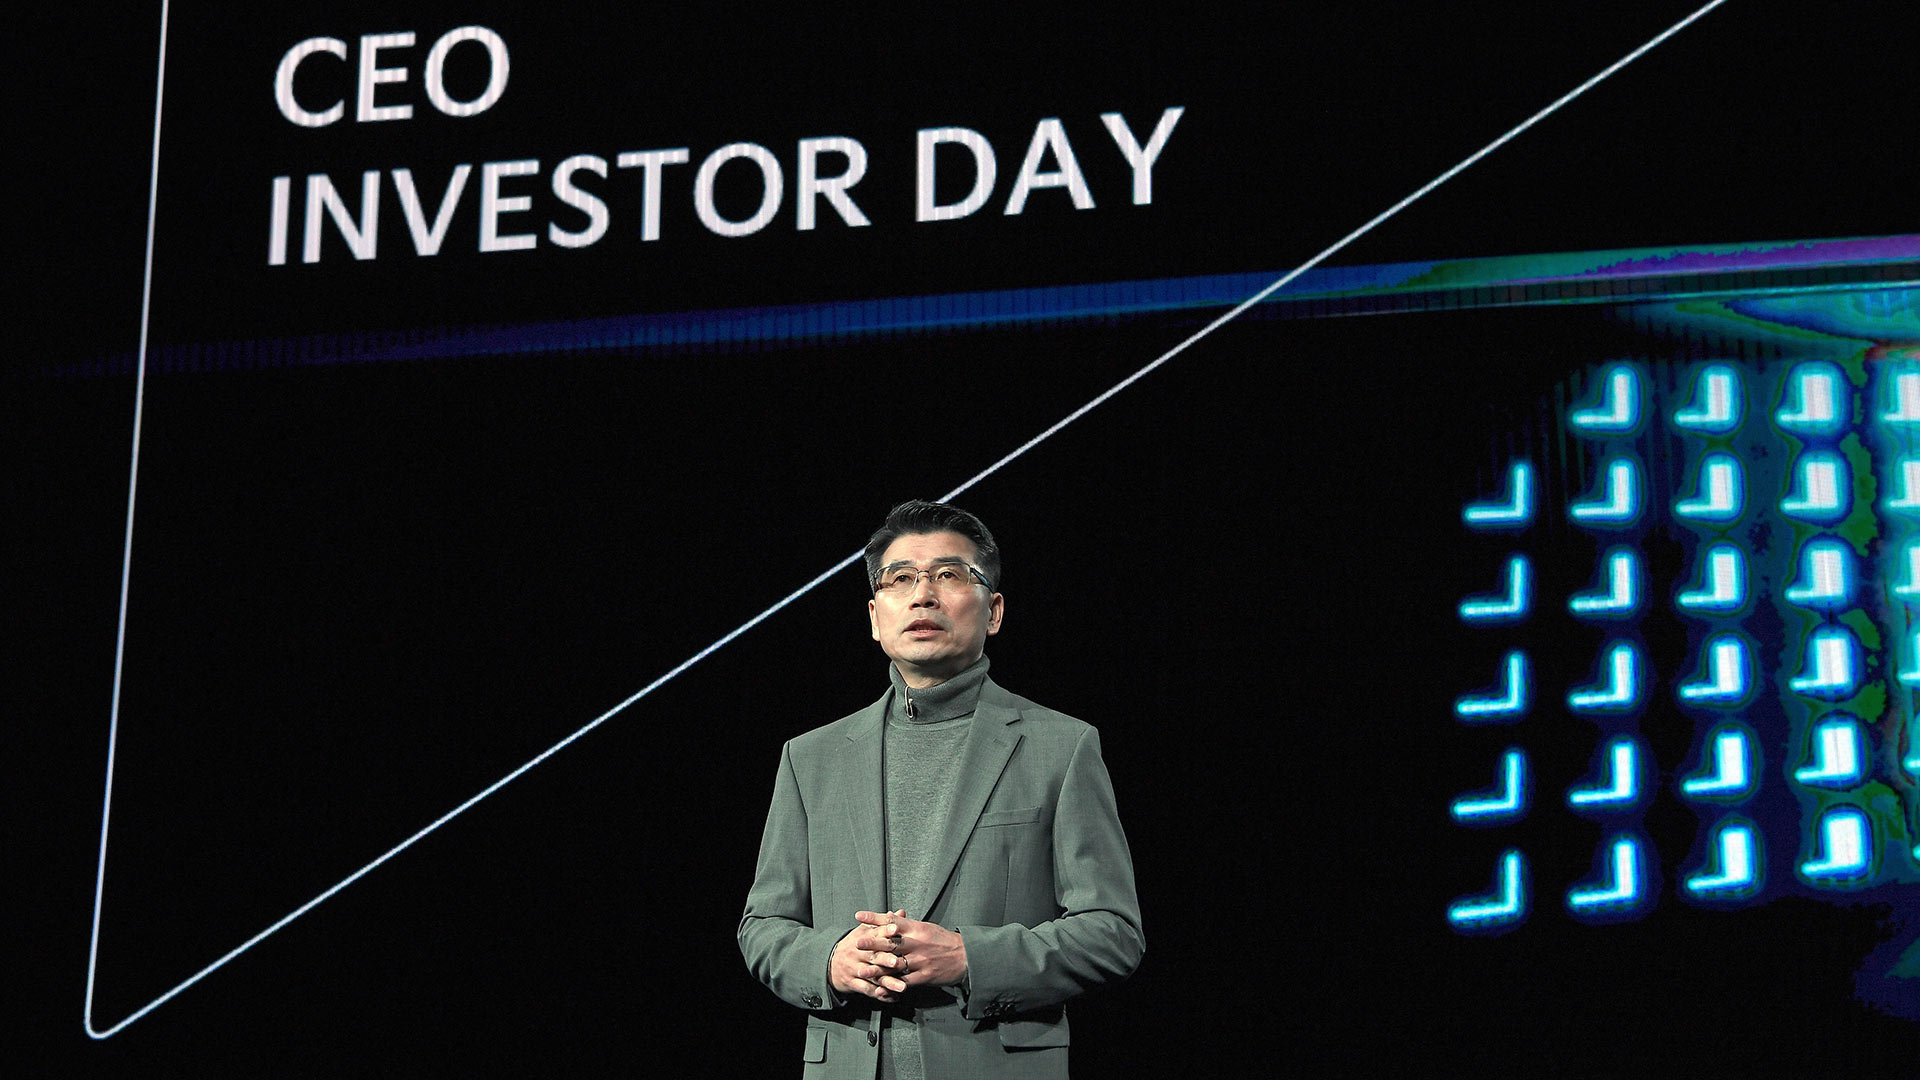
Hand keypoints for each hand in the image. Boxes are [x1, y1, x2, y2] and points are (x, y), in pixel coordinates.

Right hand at [829, 910, 911, 1001]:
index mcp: (862, 939)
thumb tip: (900, 912)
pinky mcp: (853, 983)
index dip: (885, 931)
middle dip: (886, 959)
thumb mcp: (864, 931)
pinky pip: (867, 990)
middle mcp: (858, 954)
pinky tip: (893, 998)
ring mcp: (855, 969)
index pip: (875, 933)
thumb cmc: (853, 945)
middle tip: (898, 962)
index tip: (896, 929)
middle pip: (873, 956)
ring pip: (873, 976)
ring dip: (888, 983)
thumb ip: (883, 923)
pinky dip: (881, 995)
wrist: (829, 962)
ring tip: (901, 987)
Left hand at [852, 909, 967, 989]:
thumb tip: (891, 917)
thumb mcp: (927, 928)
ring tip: (862, 971)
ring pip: (895, 965)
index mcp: (918, 929)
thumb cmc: (944, 941)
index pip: (892, 921)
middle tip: (857, 943)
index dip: (874, 918)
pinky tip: (879, 988)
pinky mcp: (924, 976)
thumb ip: (908, 925)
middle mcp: (918, 944)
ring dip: (877, 968)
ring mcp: (921, 961)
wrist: (965, 957)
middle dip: (873, 943)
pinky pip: (905, 982)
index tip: (859, 916)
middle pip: (892, 943)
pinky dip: (891, 986)